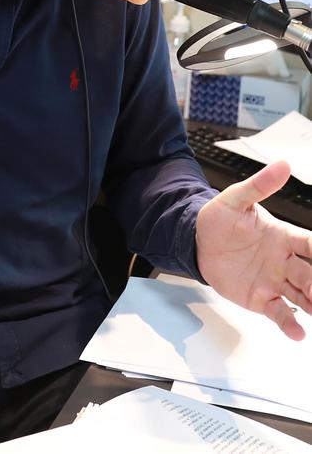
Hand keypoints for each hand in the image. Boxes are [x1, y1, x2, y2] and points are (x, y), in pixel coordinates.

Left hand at [196, 160, 311, 339]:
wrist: (197, 242)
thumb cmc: (219, 219)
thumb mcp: (235, 198)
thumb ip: (259, 185)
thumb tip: (283, 165)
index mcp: (282, 236)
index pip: (309, 242)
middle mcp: (284, 261)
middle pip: (311, 274)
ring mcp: (274, 281)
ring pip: (303, 296)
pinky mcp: (261, 299)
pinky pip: (280, 313)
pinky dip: (290, 324)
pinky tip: (298, 332)